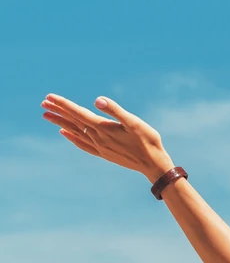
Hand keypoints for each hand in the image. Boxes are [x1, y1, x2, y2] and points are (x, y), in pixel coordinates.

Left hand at [41, 94, 173, 181]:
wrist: (154, 165)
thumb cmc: (148, 141)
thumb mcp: (135, 122)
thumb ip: (115, 111)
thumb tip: (98, 100)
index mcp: (104, 128)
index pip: (78, 113)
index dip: (63, 104)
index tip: (49, 96)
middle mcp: (98, 138)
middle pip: (73, 122)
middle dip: (57, 111)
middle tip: (43, 103)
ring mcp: (100, 147)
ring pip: (75, 132)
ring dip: (60, 123)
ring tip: (47, 115)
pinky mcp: (104, 154)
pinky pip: (82, 144)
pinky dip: (72, 138)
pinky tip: (64, 134)